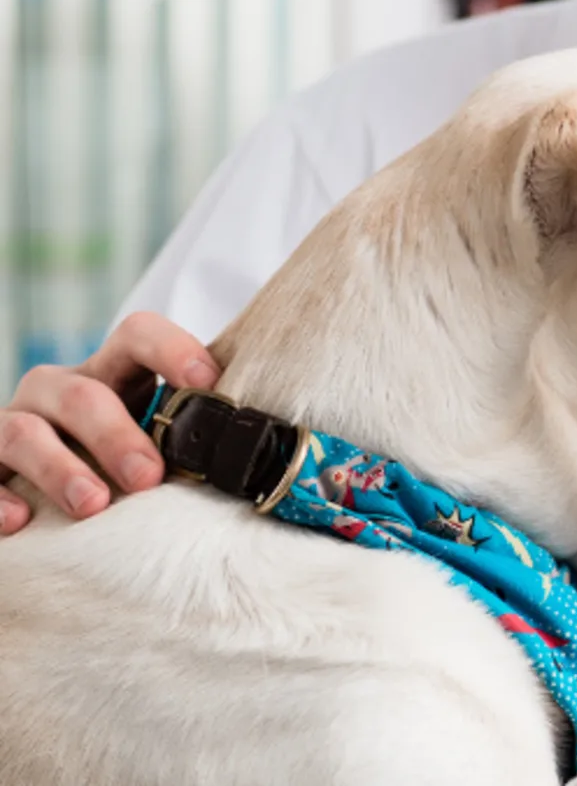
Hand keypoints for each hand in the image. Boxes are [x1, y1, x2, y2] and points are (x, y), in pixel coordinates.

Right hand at [0, 313, 216, 532]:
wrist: (43, 487)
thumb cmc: (122, 462)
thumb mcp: (155, 440)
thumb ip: (195, 439)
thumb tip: (271, 463)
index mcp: (114, 374)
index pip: (138, 335)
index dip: (172, 349)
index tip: (209, 381)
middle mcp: (58, 390)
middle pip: (84, 394)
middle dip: (117, 435)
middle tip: (149, 477)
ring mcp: (15, 423)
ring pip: (25, 431)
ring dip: (60, 469)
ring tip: (93, 506)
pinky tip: (19, 521)